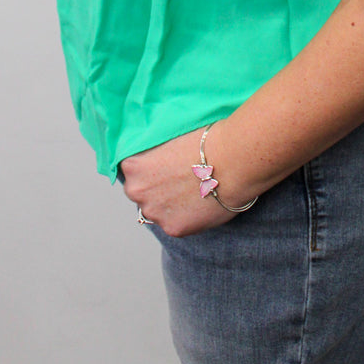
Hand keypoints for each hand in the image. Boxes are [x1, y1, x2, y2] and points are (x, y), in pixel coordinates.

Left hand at [121, 128, 236, 236]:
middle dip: (155, 188)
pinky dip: (186, 217)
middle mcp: (137, 191)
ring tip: (193, 192)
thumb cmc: (206, 141)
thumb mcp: (171, 135)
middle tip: (179, 179)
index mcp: (133, 165)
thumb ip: (155, 151)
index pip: (131, 170)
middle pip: (140, 192)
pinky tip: (201, 203)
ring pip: (157, 210)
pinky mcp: (173, 228)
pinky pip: (175, 223)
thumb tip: (157, 157)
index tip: (163, 166)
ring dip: (169, 205)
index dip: (148, 168)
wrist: (232, 159)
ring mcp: (155, 212)